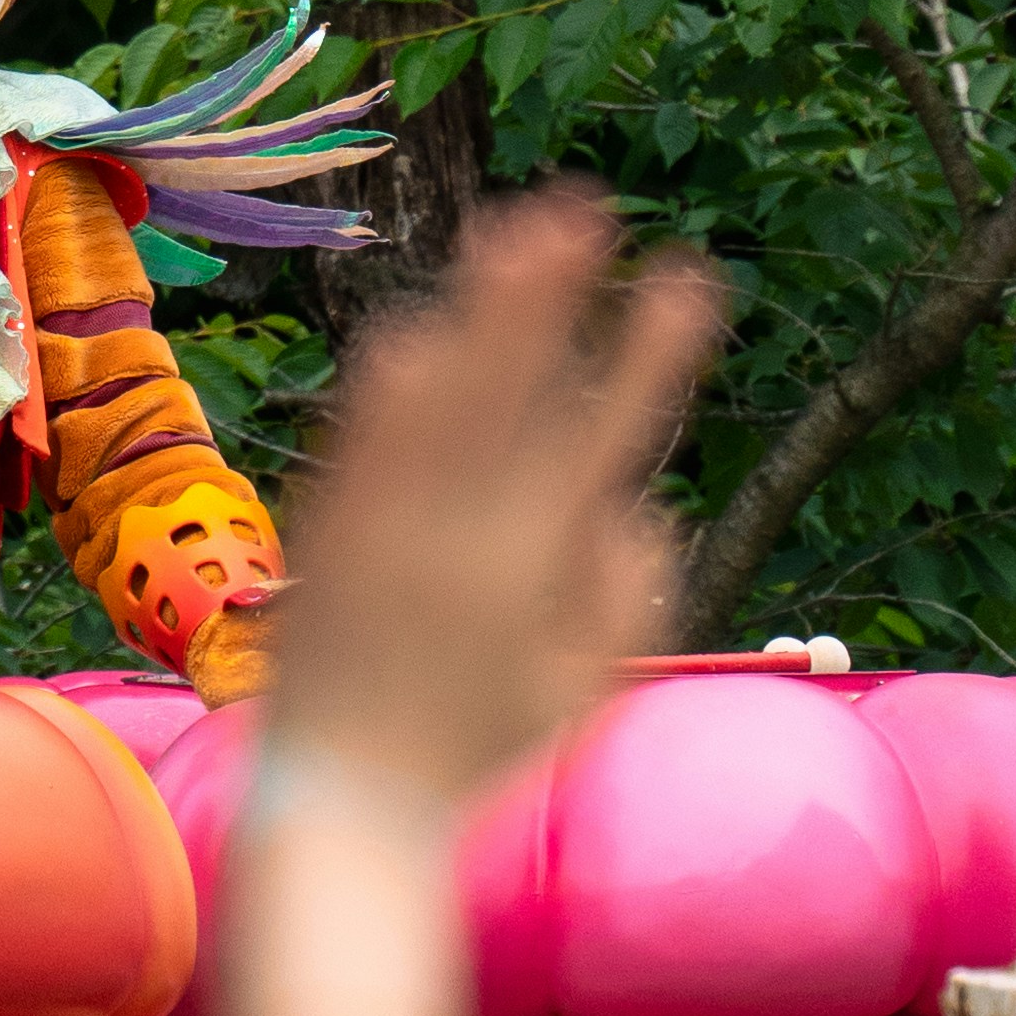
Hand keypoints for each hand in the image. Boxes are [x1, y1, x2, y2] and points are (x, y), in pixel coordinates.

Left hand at [260, 189, 723, 814]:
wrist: (341, 808)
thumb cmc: (474, 757)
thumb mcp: (580, 693)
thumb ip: (624, 595)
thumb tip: (644, 502)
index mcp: (534, 570)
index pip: (610, 429)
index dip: (654, 348)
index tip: (691, 278)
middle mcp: (456, 531)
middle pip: (511, 380)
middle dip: (552, 289)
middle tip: (585, 207)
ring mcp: (380, 523)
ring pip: (435, 388)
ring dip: (475, 309)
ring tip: (511, 236)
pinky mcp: (323, 528)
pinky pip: (361, 427)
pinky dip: (395, 376)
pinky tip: (418, 331)